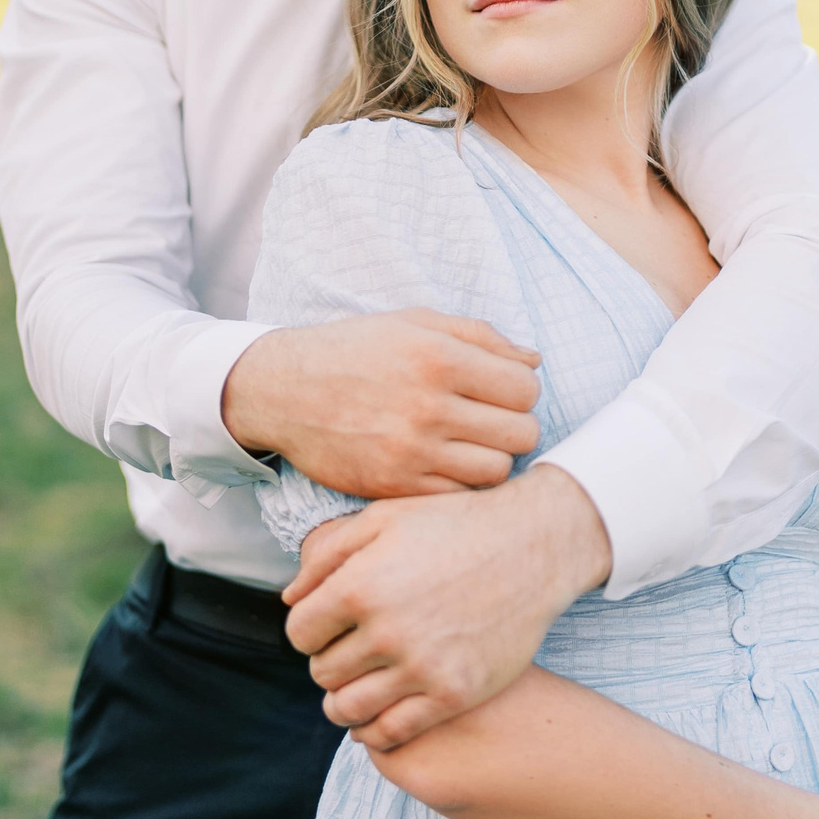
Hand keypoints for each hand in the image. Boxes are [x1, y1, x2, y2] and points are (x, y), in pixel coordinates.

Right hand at [222, 309, 541, 496]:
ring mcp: (412, 452)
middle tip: (490, 421)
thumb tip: (534, 362)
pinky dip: (460, 483)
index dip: (521, 391)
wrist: (284, 391)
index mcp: (439, 358)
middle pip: (521, 434)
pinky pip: (458, 495)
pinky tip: (444, 464)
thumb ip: (480, 336)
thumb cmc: (355, 350)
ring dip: (491, 458)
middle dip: (514, 426)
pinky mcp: (395, 486)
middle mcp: (429, 406)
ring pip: (496, 470)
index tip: (502, 392)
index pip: (526, 389)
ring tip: (469, 444)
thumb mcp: (414, 322)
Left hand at [282, 466, 610, 747]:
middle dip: (328, 662)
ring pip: (348, 709)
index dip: (308, 630)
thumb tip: (290, 598)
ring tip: (359, 685)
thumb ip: (328, 553)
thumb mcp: (385, 518)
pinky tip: (381, 712)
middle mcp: (386, 630)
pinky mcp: (454, 693)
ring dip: (343, 701)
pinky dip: (375, 730)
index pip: (299, 633)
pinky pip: (393, 732)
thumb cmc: (455, 526)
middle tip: (350, 651)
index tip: (328, 626)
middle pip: (323, 672)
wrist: (533, 546)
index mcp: (361, 585)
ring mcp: (422, 666)